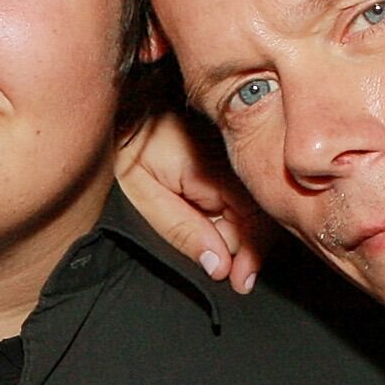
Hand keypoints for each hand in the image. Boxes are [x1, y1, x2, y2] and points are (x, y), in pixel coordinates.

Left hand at [117, 110, 270, 293]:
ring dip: (243, 233)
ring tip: (224, 255)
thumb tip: (218, 264)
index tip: (240, 281)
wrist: (123, 102)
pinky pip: (248, 189)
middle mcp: (235, 158)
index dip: (251, 256)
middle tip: (231, 275)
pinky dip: (239, 213)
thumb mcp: (142, 192)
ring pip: (257, 205)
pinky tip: (221, 227)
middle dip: (246, 249)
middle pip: (260, 216)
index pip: (254, 221)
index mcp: (215, 168)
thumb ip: (181, 229)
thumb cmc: (126, 144)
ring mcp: (237, 152)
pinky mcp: (234, 150)